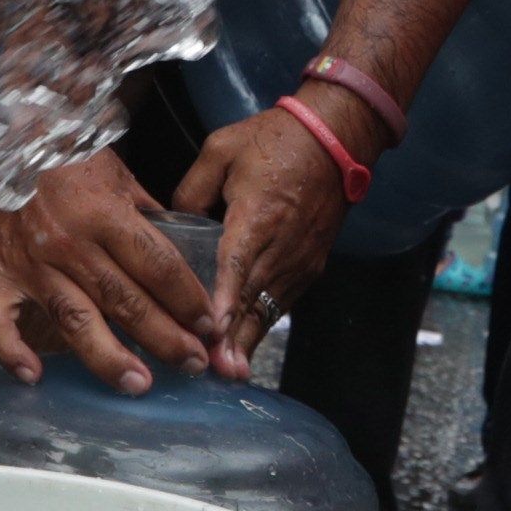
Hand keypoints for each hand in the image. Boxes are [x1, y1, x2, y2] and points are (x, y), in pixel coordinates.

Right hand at [0, 153, 215, 388]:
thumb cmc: (64, 156)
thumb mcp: (116, 172)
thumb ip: (149, 213)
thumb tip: (187, 250)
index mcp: (103, 212)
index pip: (157, 265)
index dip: (187, 299)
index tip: (209, 325)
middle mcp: (69, 243)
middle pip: (124, 300)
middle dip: (164, 337)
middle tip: (193, 363)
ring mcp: (32, 264)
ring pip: (74, 320)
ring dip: (109, 357)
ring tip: (139, 385)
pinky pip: (0, 321)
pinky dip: (12, 352)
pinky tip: (34, 377)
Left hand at [173, 99, 370, 372]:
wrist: (337, 139)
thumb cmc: (276, 139)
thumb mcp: (221, 149)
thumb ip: (191, 189)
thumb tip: (173, 222)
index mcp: (258, 215)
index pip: (236, 264)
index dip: (223, 299)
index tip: (211, 331)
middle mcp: (282, 245)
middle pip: (253, 297)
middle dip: (234, 336)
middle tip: (215, 370)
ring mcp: (300, 258)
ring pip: (271, 306)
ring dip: (250, 338)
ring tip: (229, 371)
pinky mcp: (311, 264)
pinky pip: (283, 300)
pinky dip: (264, 323)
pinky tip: (246, 345)